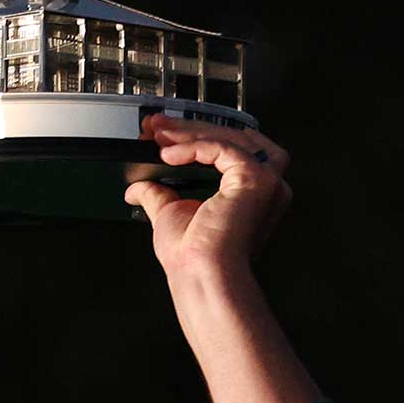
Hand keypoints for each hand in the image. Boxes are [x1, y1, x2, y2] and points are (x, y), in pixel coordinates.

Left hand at [124, 116, 291, 279]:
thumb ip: (158, 195)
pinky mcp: (256, 179)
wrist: (201, 277)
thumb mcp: (169, 216)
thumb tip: (137, 187)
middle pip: (231, 137)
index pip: (228, 149)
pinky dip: (194, 146)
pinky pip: (223, 148)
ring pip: (229, 137)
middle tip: (156, 125)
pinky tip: (170, 154)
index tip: (162, 133)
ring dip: (191, 132)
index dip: (194, 136)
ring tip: (159, 133)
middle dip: (189, 128)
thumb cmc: (193, 260)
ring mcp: (266, 181)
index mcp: (249, 192)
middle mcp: (265, 185)